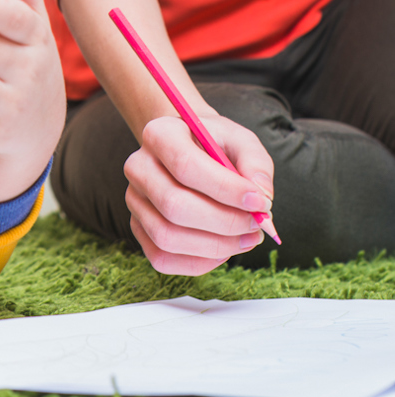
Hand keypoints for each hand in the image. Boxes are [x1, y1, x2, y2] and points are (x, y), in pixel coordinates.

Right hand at [124, 113, 274, 274]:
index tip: (260, 202)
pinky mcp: (137, 226)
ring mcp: (134, 199)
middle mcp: (138, 166)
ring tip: (246, 238)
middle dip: (224, 223)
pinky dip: (199, 262)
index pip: (185, 165)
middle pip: (174, 205)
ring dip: (215, 246)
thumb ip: (255, 163)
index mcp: (159, 134)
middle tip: (256, 225)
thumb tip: (262, 197)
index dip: (226, 189)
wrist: (188, 149)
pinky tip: (223, 249)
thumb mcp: (240, 140)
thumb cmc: (214, 144)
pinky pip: (161, 258)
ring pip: (167, 236)